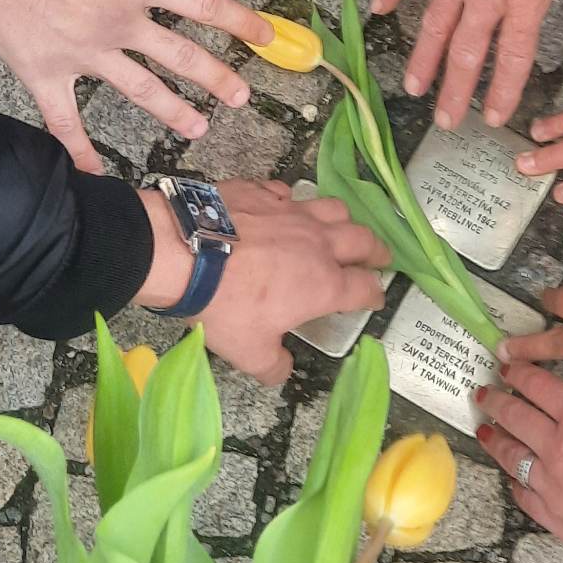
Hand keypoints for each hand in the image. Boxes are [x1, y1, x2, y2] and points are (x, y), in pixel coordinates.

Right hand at [0, 0, 276, 172]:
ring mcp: (83, 55)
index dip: (240, 20)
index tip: (268, 36)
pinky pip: (65, 120)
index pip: (202, 4)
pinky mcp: (43, 73)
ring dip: (172, 111)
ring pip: (139, 91)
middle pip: (181, 57)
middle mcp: (117, 24)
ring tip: (199, 127)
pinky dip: (79, 149)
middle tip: (243, 97)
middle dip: (217, 78)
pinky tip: (93, 173)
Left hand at [136, 180, 389, 385]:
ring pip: (334, 208)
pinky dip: (292, 200)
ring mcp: (291, 211)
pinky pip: (287, 192)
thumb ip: (273, 365)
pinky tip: (284, 207)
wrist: (183, 253)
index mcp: (323, 284)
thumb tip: (281, 371)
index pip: (364, 288)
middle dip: (376, 250)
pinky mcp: (262, 191)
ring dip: (344, 220)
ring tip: (341, 227)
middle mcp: (317, 243)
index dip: (374, 295)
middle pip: (362, 240)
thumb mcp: (249, 352)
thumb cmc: (224, 305)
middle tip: (379, 257)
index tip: (376, 298)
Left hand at [474, 362, 562, 561]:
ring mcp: (550, 482)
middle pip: (516, 417)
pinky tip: (511, 480)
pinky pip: (524, 496)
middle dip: (496, 402)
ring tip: (484, 432)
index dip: (520, 374)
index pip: (540, 387)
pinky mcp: (552, 514)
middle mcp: (558, 446)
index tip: (508, 368)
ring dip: (494, 440)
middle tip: (483, 394)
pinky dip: (516, 484)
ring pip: (512, 456)